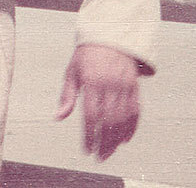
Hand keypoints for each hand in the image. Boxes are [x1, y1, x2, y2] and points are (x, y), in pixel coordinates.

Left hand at [55, 43, 140, 160]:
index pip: (92, 115)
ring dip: (117, 139)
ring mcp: (125, 87)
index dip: (90, 135)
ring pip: (124, 119)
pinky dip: (132, 127)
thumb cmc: (85, 57)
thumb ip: (67, 96)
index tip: (86, 149)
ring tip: (109, 152)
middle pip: (110, 120)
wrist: (109, 38)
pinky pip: (136, 111)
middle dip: (105, 142)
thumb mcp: (72, 72)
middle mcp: (110, 85)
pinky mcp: (135, 87)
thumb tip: (58, 117)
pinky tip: (124, 140)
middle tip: (99, 157)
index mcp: (92, 82)